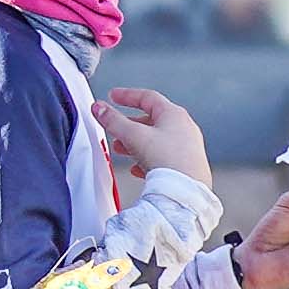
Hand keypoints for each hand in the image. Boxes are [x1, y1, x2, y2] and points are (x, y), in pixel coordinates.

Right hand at [93, 83, 211, 186]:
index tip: (114, 96)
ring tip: (122, 150)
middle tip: (115, 129)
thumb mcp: (133, 136)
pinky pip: (164, 158)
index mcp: (174, 114)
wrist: (185, 192)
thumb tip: (100, 109)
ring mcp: (188, 148)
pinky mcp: (187, 167)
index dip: (127, 96)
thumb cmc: (169, 161)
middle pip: (152, 120)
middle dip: (129, 125)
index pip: (147, 97)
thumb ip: (113, 121)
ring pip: (157, 141)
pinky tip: (138, 168)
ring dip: (137, 143)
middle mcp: (185, 128)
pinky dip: (148, 159)